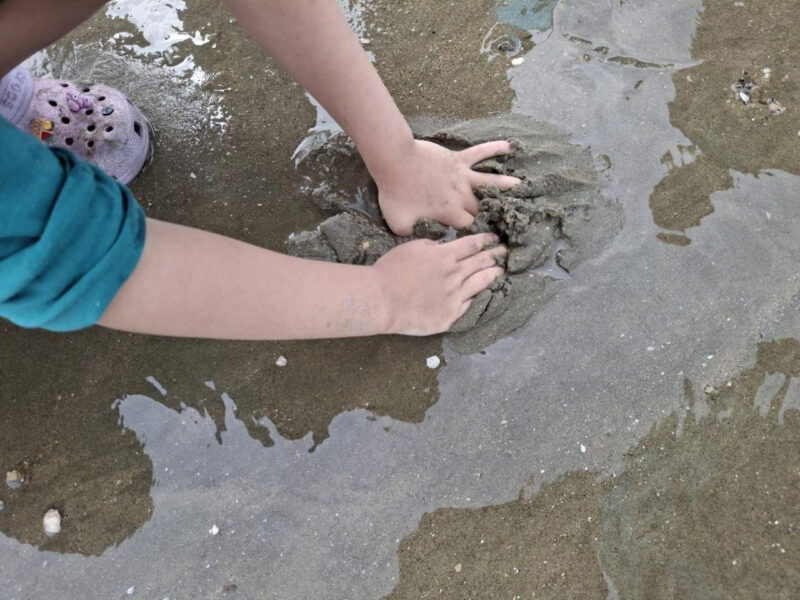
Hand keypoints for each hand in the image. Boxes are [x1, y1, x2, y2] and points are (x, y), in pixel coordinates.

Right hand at [373, 233, 506, 335]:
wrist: (382, 300)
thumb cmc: (390, 271)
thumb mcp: (411, 248)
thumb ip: (432, 247)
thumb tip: (443, 248)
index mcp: (445, 256)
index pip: (472, 244)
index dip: (486, 240)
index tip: (495, 238)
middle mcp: (454, 274)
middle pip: (481, 262)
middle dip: (496, 254)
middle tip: (506, 251)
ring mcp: (455, 296)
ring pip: (481, 282)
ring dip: (493, 274)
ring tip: (501, 271)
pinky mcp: (451, 315)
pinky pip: (470, 304)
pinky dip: (480, 296)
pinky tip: (486, 293)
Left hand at [374, 139, 521, 235]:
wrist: (394, 161)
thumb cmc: (396, 193)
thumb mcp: (400, 224)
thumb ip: (414, 236)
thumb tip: (425, 242)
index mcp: (449, 213)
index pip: (470, 228)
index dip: (478, 235)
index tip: (487, 241)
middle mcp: (461, 196)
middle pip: (483, 208)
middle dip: (497, 214)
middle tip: (512, 217)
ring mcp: (462, 176)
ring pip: (490, 181)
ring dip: (506, 184)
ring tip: (522, 186)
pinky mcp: (457, 159)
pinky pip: (480, 152)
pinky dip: (494, 148)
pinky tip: (508, 146)